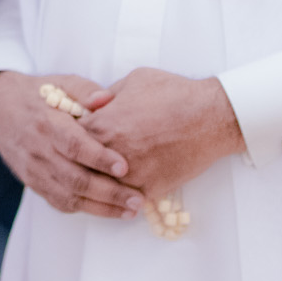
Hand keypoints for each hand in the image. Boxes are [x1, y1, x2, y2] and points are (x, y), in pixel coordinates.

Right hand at [0, 71, 142, 218]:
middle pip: (74, 178)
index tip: (124, 166)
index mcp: (46, 122)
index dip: (99, 158)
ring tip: (130, 210)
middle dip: (108, 192)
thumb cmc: (38, 95)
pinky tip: (109, 210)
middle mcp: (38, 149)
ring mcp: (34, 170)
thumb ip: (84, 89)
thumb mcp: (60, 82)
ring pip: (68, 196)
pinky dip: (85, 209)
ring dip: (101, 207)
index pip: (73, 145)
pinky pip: (59, 202)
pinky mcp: (33, 183)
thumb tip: (106, 99)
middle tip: (137, 199)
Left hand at [80, 67, 243, 199]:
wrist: (210, 117)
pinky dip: (123, 198)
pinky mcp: (149, 189)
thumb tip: (90, 104)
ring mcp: (130, 174)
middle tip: (83, 164)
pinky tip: (123, 195)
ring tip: (100, 183)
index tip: (75, 140)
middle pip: (81, 167)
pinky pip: (127, 200)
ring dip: (100, 185)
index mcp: (102, 125)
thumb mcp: (135, 81)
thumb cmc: (174, 93)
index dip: (72, 139)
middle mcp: (111, 152)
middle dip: (81, 164)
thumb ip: (107, 95)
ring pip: (102, 188)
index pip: (70, 139)